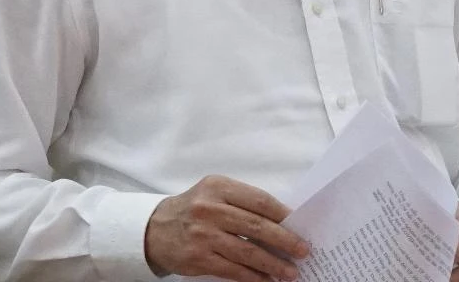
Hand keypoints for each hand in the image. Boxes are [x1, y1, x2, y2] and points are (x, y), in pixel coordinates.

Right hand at [144, 174, 309, 281]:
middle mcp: (211, 209)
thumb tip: (281, 221)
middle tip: (303, 250)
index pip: (258, 200)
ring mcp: (204, 235)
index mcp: (219, 187)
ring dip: (272, 264)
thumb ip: (242, 202)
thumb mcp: (215, 192)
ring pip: (247, 252)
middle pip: (256, 226)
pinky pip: (233, 270)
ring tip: (290, 272)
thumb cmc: (195, 208)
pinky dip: (253, 277)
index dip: (282, 213)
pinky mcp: (199, 259)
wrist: (156, 228)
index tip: (300, 223)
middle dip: (283, 240)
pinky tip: (266, 280)